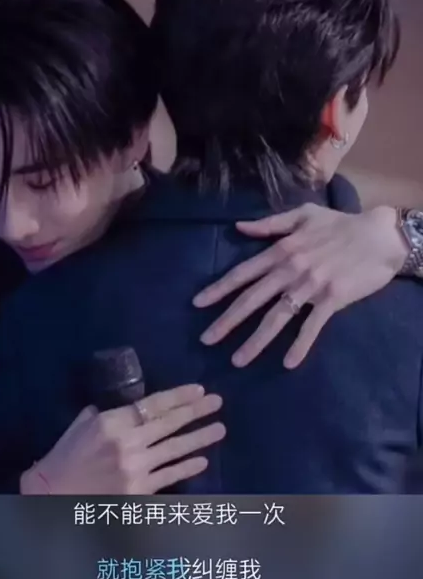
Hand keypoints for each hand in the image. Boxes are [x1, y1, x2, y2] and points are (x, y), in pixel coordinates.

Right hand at [21, 384, 224, 494]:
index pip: (153, 405)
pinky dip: (187, 468)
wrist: (52, 497)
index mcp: (112, 422)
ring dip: (200, 438)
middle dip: (196, 411)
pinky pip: (169, 476)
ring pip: (175, 449)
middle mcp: (128, 443)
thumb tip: (128, 408)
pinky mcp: (139, 491)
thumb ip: (106, 414)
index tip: (199, 390)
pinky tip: (202, 461)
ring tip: (219, 429)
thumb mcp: (81, 426)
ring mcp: (136, 468)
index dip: (179, 396)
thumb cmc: (64, 458)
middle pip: (169, 423)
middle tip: (217, 402)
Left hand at [194, 204, 407, 368]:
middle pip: (252, 299)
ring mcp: (311, 286)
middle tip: (206, 340)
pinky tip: (288, 363)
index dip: (219, 289)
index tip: (197, 303)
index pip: (243, 273)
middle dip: (227, 321)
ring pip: (277, 317)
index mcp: (281, 249)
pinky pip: (312, 326)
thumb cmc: (341, 224)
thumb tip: (238, 227)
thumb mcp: (303, 214)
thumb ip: (270, 224)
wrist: (380, 234)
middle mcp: (290, 269)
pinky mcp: (332, 299)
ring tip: (238, 360)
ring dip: (256, 341)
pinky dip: (300, 345)